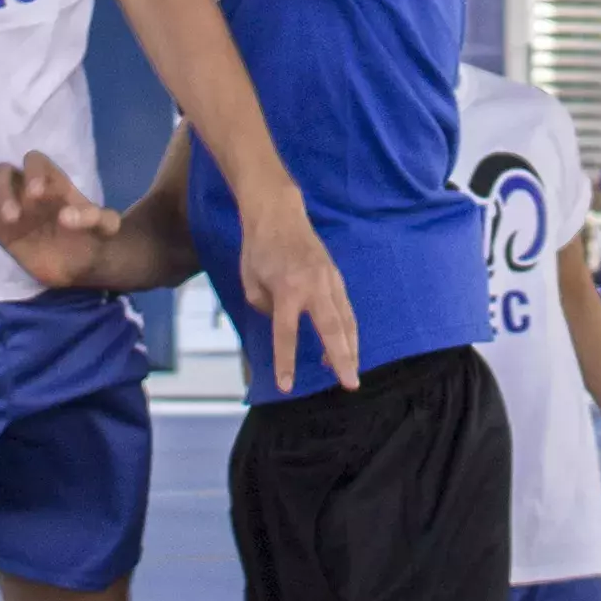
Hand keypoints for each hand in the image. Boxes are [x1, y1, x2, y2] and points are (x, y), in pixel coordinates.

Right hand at [0, 153, 125, 293]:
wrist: (78, 266)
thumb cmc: (91, 240)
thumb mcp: (106, 229)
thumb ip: (100, 218)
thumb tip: (67, 216)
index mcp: (53, 182)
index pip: (35, 161)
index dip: (33, 172)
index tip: (35, 194)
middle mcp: (27, 187)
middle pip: (4, 170)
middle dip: (4, 189)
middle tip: (13, 217)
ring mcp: (10, 203)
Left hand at [240, 188, 357, 398]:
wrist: (279, 213)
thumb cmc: (258, 248)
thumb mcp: (250, 283)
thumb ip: (266, 308)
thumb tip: (284, 323)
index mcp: (287, 289)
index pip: (286, 334)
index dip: (285, 362)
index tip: (287, 386)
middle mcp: (313, 286)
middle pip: (333, 329)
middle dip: (343, 358)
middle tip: (350, 385)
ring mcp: (329, 280)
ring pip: (347, 320)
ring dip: (351, 348)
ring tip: (350, 372)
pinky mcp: (336, 276)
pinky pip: (346, 308)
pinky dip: (348, 330)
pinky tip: (346, 345)